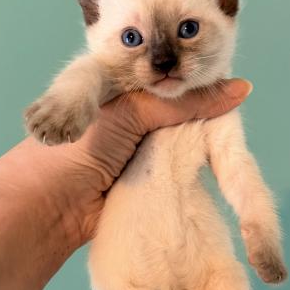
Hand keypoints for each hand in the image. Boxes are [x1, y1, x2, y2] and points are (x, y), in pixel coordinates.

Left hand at [24, 79, 252, 245]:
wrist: (48, 208)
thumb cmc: (77, 148)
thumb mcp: (131, 112)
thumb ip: (184, 104)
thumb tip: (241, 89)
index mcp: (120, 91)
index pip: (169, 80)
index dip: (199, 82)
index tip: (235, 85)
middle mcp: (131, 119)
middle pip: (180, 114)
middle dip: (205, 115)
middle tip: (241, 114)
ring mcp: (139, 153)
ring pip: (183, 145)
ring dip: (201, 146)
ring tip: (236, 139)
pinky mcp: (147, 184)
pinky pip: (178, 174)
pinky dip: (194, 172)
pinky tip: (220, 166)